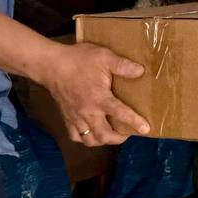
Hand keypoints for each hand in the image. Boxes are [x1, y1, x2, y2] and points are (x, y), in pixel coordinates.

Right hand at [35, 41, 149, 145]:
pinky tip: (91, 133)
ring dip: (102, 140)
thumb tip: (141, 71)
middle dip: (118, 138)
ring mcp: (76, 117)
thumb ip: (123, 65)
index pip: (121, 114)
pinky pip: (75, 136)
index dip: (135, 122)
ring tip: (111, 135)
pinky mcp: (66, 117)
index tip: (146, 130)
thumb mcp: (104, 57)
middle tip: (127, 134)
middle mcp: (88, 112)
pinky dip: (84, 138)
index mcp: (100, 98)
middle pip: (104, 135)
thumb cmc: (78, 60)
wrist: (50, 65)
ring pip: (89, 139)